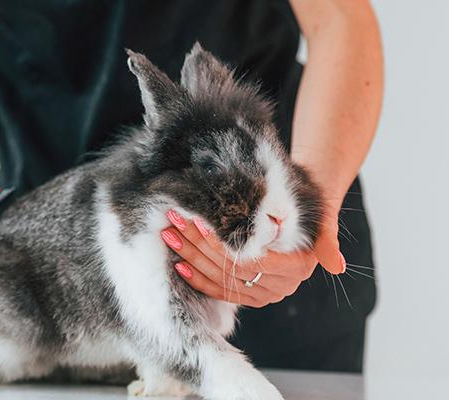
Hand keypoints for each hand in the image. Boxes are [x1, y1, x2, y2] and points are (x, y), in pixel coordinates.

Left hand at [161, 209, 344, 306]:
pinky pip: (220, 290)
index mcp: (295, 270)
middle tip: (173, 224)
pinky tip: (179, 264)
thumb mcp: (323, 219)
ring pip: (221, 279)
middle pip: (230, 269)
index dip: (221, 245)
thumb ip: (327, 241)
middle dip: (198, 246)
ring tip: (170, 236)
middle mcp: (279, 287)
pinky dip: (198, 278)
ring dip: (191, 258)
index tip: (196, 224)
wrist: (306, 212)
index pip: (249, 260)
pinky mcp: (249, 293)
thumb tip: (335, 266)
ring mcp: (263, 294)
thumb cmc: (310, 208)